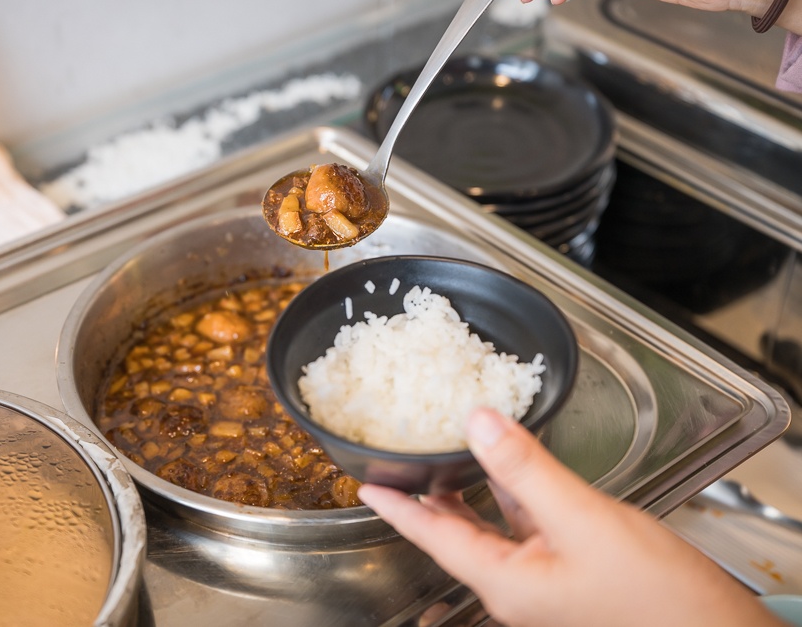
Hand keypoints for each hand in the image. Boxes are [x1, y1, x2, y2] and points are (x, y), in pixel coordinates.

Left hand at [358, 408, 785, 626]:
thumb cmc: (654, 598)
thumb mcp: (582, 521)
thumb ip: (527, 469)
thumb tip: (478, 420)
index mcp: (504, 582)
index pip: (431, 536)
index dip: (396, 507)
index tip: (365, 485)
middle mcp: (515, 584)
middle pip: (455, 531)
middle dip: (426, 494)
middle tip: (401, 458)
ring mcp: (543, 579)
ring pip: (492, 525)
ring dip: (469, 489)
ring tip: (445, 451)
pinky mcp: (570, 569)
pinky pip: (527, 524)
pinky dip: (514, 492)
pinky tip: (512, 466)